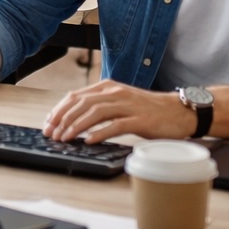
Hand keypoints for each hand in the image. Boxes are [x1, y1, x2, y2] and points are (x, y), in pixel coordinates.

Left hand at [42, 80, 196, 143]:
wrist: (180, 112)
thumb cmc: (149, 110)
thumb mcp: (121, 102)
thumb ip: (101, 106)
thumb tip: (74, 119)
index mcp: (108, 87)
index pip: (76, 96)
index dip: (59, 109)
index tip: (48, 123)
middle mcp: (116, 93)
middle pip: (82, 103)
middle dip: (62, 119)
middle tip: (51, 133)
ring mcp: (128, 105)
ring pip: (95, 112)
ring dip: (76, 126)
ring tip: (65, 138)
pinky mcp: (140, 119)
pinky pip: (116, 125)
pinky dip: (100, 133)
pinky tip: (89, 141)